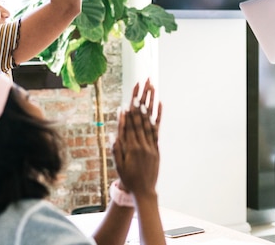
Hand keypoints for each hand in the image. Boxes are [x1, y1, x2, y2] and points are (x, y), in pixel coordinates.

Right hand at [112, 79, 161, 197]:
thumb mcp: (118, 163)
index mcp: (131, 146)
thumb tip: (116, 129)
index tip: (134, 92)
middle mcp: (142, 143)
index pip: (131, 122)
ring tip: (151, 87)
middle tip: (144, 83)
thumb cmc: (128, 178)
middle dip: (142, 98)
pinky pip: (157, 129)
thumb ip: (117, 146)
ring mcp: (151, 144)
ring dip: (150, 102)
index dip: (133, 106)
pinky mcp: (156, 147)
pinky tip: (159, 103)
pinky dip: (158, 115)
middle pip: (141, 116)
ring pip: (150, 119)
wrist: (144, 191)